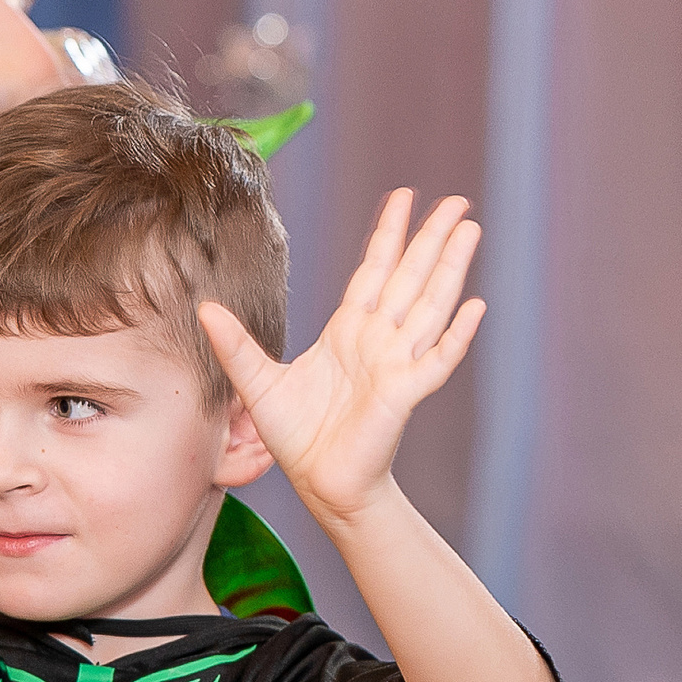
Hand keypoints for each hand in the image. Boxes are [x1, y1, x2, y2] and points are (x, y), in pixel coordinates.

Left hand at [200, 191, 484, 527]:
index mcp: (348, 332)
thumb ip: (235, 346)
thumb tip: (205, 308)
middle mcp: (378, 341)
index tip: (404, 198)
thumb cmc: (298, 437)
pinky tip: (475, 306)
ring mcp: (396, 364)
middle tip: (456, 202)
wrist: (320, 483)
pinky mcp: (404, 393)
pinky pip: (437, 359)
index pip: (374, 272)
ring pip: (430, 306)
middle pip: (410, 278)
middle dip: (431, 240)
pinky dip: (457, 334)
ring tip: (470, 231)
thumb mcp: (258, 384)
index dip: (389, 235)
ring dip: (450, 270)